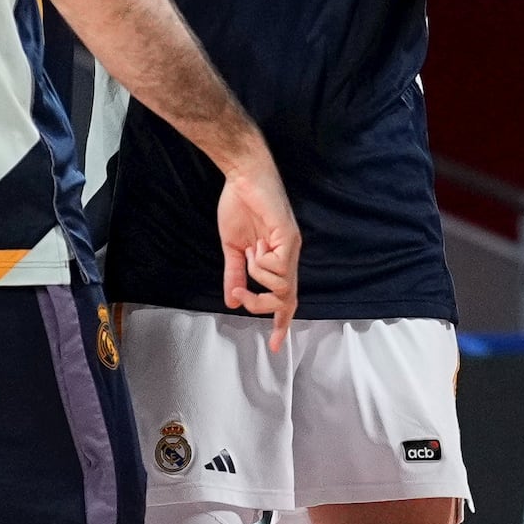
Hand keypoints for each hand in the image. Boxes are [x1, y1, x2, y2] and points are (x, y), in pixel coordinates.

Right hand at [214, 151, 302, 347]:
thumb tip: (232, 302)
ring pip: (282, 286)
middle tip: (241, 293)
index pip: (285, 299)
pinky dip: (261, 264)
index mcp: (277, 261)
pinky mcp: (288, 236)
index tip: (274, 346)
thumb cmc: (239, 207)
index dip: (280, 323)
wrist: (241, 177)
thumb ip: (234, 275)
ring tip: (249, 253)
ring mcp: (291, 247)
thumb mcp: (232, 248)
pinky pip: (278, 267)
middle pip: (287, 300)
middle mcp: (289, 257)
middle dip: (263, 306)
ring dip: (258, 278)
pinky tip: (256, 246)